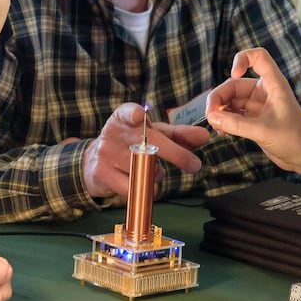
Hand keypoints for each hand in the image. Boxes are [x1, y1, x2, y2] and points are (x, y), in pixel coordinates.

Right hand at [81, 103, 208, 198]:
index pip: (127, 112)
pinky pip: (132, 186)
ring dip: (157, 174)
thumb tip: (205, 136)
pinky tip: (144, 183)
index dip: (134, 114)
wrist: (95, 162)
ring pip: (142, 167)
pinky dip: (145, 188)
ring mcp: (106, 153)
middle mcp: (114, 132)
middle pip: (148, 143)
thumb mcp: (153, 134)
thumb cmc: (131, 143)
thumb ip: (179, 134)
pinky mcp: (102, 174)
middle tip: (194, 164)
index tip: (140, 117)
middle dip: (175, 154)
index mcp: (124, 117)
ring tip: (156, 172)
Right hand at [206, 48, 300, 172]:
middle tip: (210, 116)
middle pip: (234, 84)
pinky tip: (222, 131)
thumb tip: (211, 116)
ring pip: (231, 100)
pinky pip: (233, 114)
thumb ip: (236, 124)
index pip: (258, 57)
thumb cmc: (294, 139)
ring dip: (220, 111)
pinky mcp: (254, 119)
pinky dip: (225, 120)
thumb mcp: (263, 131)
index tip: (232, 74)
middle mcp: (264, 91)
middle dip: (219, 98)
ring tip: (216, 127)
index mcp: (273, 84)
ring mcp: (258, 105)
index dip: (243, 59)